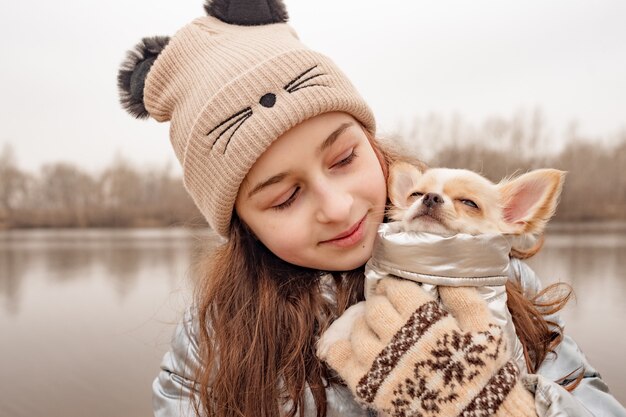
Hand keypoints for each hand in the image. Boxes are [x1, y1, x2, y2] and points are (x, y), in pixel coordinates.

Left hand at [317, 278, 536, 416]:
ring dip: (363, 326)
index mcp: (425, 321)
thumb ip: (463, 296)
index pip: (395, 290)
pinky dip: (339, 351)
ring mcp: (382, 365)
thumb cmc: (484, 371)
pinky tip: (344, 346)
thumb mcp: (485, 327)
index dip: (392, 286)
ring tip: (373, 328)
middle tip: (385, 307)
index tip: (394, 289)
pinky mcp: (372, 389)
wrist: (482, 416)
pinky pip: (343, 363)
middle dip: (379, 304)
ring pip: (358, 333)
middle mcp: (399, 340)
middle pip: (374, 309)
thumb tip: (444, 275)